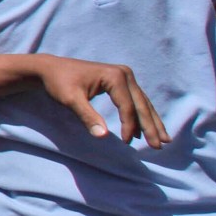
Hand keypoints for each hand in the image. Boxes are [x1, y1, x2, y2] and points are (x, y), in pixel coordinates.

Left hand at [31, 56, 168, 145]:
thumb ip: (87, 116)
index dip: (129, 126)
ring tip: (163, 141)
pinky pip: (136, 101)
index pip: (128, 106)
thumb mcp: (70, 100)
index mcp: (115, 76)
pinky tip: (145, 130)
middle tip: (160, 146)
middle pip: (142, 105)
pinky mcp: (122, 81)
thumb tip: (102, 136)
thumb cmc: (59, 83)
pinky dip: (142, 116)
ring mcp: (125, 76)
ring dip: (152, 122)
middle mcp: (124, 74)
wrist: (51, 69)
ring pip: (143, 103)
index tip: (126, 143)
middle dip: (151, 127)